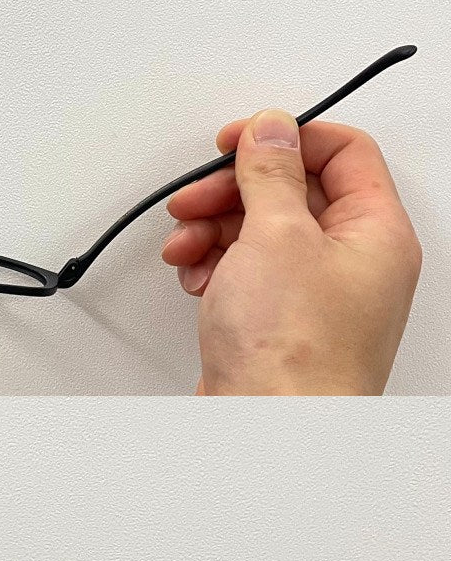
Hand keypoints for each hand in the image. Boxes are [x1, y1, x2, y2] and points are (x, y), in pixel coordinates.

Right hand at [162, 111, 421, 394]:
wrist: (267, 430)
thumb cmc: (293, 354)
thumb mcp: (277, 235)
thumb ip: (271, 173)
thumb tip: (271, 130)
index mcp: (374, 232)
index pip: (342, 152)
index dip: (286, 138)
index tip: (235, 142)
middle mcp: (351, 263)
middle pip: (292, 194)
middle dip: (234, 190)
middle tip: (195, 197)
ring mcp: (313, 296)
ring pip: (261, 234)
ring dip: (214, 229)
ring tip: (185, 245)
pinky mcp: (277, 323)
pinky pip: (246, 275)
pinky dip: (215, 267)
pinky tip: (196, 278)